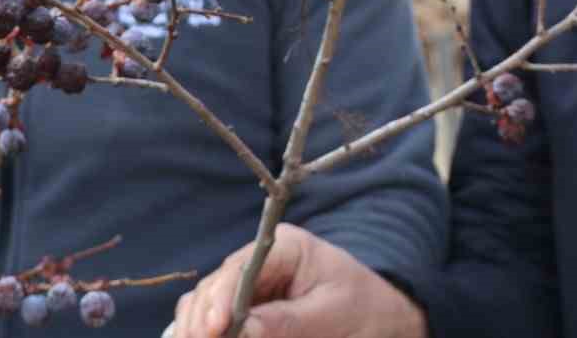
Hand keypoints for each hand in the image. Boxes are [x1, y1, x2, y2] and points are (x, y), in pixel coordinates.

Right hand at [170, 224, 426, 337]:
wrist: (382, 318)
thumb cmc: (365, 311)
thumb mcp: (333, 316)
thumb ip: (288, 322)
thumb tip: (242, 331)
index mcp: (285, 248)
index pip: (239, 269)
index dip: (220, 300)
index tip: (213, 331)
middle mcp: (259, 261)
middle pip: (213, 288)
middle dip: (201, 321)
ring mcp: (249, 285)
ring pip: (203, 304)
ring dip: (194, 328)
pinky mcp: (246, 310)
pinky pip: (212, 320)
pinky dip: (202, 332)